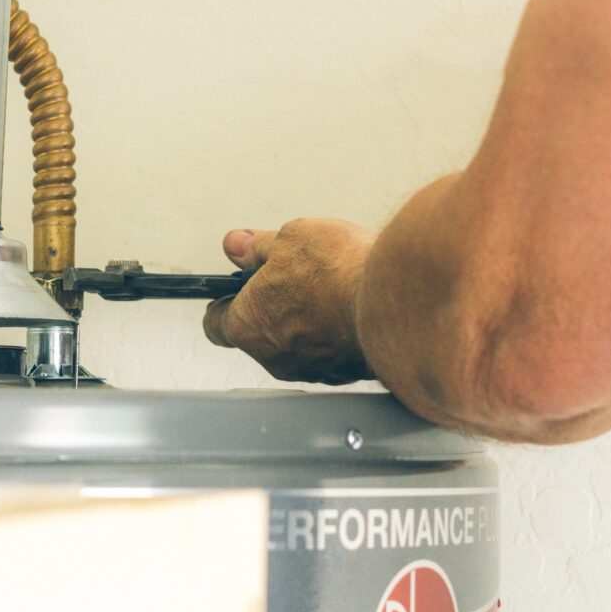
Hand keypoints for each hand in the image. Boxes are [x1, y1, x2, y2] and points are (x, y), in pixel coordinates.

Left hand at [203, 218, 376, 383]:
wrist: (394, 299)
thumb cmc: (338, 273)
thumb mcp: (288, 238)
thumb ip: (257, 247)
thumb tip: (239, 246)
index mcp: (248, 325)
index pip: (215, 324)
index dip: (225, 301)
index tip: (236, 287)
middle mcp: (275, 357)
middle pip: (259, 335)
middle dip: (271, 307)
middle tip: (290, 276)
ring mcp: (312, 370)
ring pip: (296, 346)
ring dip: (306, 322)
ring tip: (328, 288)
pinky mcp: (346, 373)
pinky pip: (331, 353)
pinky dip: (335, 334)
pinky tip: (350, 307)